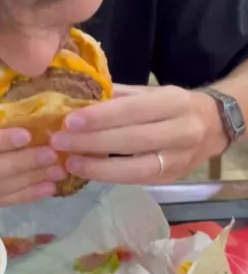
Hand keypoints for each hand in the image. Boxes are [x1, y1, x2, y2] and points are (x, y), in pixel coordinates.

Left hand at [50, 84, 227, 184]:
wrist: (214, 126)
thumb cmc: (172, 105)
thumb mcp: (150, 92)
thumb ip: (116, 96)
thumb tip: (75, 99)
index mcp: (174, 102)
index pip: (133, 110)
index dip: (101, 118)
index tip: (69, 121)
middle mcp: (183, 131)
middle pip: (132, 141)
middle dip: (92, 142)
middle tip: (59, 142)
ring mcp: (180, 159)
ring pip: (136, 168)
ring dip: (98, 167)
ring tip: (69, 162)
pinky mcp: (172, 178)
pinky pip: (137, 180)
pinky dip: (109, 176)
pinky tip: (87, 171)